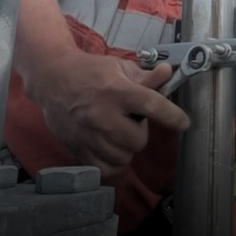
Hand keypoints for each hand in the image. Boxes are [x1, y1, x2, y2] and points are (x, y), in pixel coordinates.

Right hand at [24, 49, 189, 176]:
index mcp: (116, 91)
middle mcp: (102, 115)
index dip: (172, 116)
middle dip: (140, 132)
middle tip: (130, 120)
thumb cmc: (89, 71)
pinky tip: (110, 148)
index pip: (152, 105)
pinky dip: (113, 162)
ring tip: (118, 133)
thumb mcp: (118, 66)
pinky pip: (106, 169)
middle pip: (138, 140)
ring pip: (124, 157)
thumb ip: (145, 76)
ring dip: (127, 148)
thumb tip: (168, 74)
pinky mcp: (77, 148)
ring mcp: (88, 135)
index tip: (184, 123)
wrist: (51, 78)